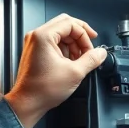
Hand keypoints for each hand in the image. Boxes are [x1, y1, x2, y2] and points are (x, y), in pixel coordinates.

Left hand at [5, 13, 107, 127]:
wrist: (28, 103)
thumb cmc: (42, 89)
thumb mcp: (75, 73)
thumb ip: (91, 59)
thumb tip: (100, 53)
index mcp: (43, 36)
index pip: (70, 23)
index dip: (85, 34)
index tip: (92, 47)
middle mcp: (36, 36)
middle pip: (65, 25)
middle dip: (80, 37)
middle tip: (89, 48)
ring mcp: (34, 44)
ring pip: (60, 34)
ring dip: (73, 44)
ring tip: (80, 59)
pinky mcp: (35, 52)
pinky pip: (54, 43)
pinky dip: (65, 50)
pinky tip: (71, 62)